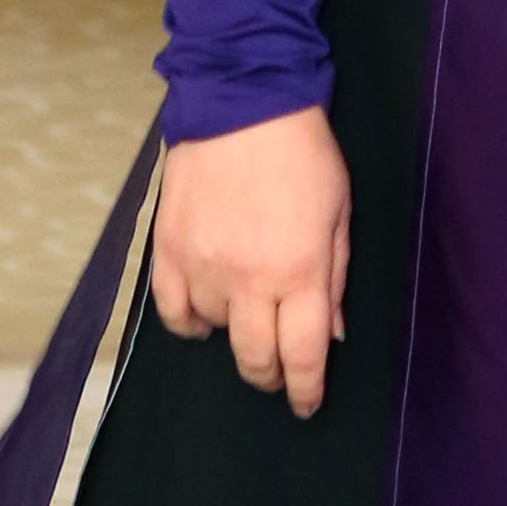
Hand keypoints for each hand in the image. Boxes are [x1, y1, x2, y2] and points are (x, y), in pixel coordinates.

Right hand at [151, 105, 350, 416]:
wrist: (242, 101)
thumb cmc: (302, 153)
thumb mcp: (338, 212)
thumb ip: (334, 277)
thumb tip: (331, 332)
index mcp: (299, 270)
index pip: (302, 354)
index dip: (305, 390)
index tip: (306, 404)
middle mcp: (248, 278)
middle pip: (255, 357)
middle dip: (270, 375)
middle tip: (278, 372)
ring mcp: (202, 266)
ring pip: (214, 331)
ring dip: (234, 332)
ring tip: (248, 310)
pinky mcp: (168, 249)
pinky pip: (172, 310)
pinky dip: (188, 322)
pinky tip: (203, 317)